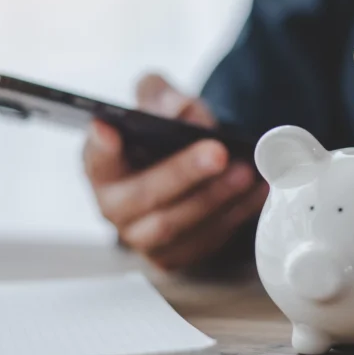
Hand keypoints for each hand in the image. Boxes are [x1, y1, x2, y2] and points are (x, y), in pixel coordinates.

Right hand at [83, 73, 267, 270]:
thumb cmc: (163, 141)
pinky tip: (257, 192)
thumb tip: (184, 111)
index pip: (96, 159)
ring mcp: (142, 237)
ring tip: (246, 172)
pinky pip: (204, 240)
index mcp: (103, 166)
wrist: (184, 177)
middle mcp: (115, 206)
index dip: (102, 147)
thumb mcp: (159, 106)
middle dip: (183, 173)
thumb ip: (162, 98)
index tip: (109, 130)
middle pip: (144, 195)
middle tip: (218, 152)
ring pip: (176, 224)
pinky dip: (234, 215)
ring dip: (215, 198)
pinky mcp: (173, 256)